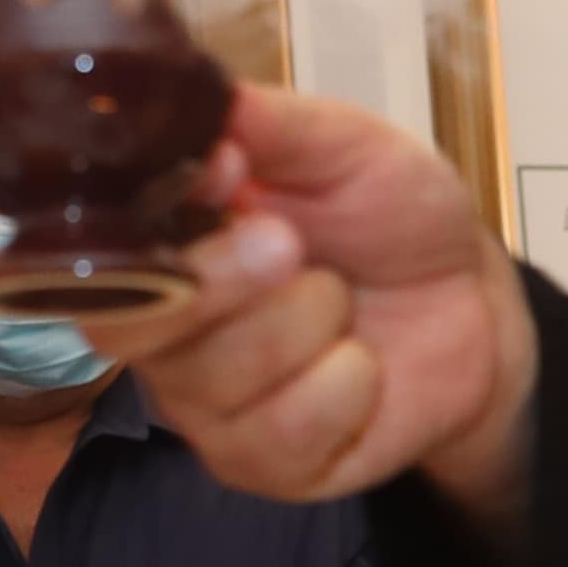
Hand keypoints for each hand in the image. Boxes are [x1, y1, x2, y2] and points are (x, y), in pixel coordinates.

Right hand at [113, 87, 540, 526]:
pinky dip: (344, 386)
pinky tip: (362, 364)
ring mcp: (209, 408)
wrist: (470, 297)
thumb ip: (271, 126)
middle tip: (292, 243)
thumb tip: (206, 102)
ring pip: (218, 381)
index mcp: (161, 250)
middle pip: (139, 325)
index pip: (97, 257)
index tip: (227, 177)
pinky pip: (283, 434)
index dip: (152, 226)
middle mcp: (164, 332)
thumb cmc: (388, 215)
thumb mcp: (343, 146)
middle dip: (228, 280)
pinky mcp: (265, 464)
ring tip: (341, 299)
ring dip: (305, 326)